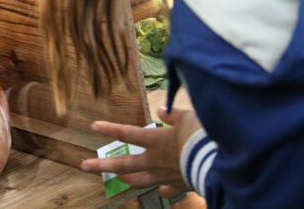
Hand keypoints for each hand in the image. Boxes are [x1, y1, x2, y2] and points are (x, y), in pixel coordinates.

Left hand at [79, 107, 201, 198]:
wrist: (219, 163)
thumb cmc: (202, 137)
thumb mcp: (187, 117)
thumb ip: (173, 115)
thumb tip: (161, 111)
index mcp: (155, 141)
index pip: (127, 133)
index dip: (109, 129)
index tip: (93, 126)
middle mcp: (156, 160)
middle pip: (123, 164)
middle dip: (102, 165)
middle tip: (84, 166)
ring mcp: (166, 175)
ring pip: (140, 181)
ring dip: (127, 180)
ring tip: (118, 179)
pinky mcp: (180, 185)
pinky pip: (168, 190)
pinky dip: (164, 190)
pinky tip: (162, 191)